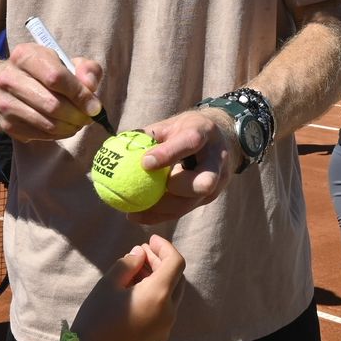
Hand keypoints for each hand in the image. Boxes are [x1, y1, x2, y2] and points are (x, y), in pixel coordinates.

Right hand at [0, 43, 104, 141]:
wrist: (9, 85)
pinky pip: (39, 135)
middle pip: (51, 104)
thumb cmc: (44, 72)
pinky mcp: (6, 123)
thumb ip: (86, 69)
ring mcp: (4, 102)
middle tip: (88, 118)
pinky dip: (58, 135)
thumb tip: (91, 86)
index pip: (56, 77)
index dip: (79, 94)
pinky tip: (64, 128)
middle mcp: (9, 77)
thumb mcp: (67, 62)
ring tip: (78, 123)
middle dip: (76, 114)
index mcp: (25, 55)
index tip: (94, 106)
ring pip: (47, 123)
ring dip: (69, 127)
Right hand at [71, 235, 186, 340]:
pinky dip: (156, 294)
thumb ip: (127, 264)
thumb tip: (139, 255)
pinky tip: (136, 291)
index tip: (149, 240)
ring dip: (159, 278)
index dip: (165, 247)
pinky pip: (164, 309)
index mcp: (159, 295)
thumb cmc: (98, 319)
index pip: (176, 262)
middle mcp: (169, 311)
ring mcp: (165, 327)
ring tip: (135, 271)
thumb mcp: (108, 285)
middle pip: (176, 278)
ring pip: (171, 294)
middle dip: (161, 262)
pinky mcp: (158, 337)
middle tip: (140, 254)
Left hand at [127, 108, 234, 224]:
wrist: (222, 138)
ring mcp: (217, 182)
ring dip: (163, 209)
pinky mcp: (210, 197)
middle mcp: (217, 160)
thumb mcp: (171, 124)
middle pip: (203, 182)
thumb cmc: (186, 129)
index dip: (168, 154)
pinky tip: (138, 216)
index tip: (144, 162)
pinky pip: (184, 209)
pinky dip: (161, 215)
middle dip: (176, 190)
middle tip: (148, 190)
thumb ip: (149, 135)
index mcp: (205, 132)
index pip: (190, 142)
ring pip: (192, 202)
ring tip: (133, 212)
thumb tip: (118, 144)